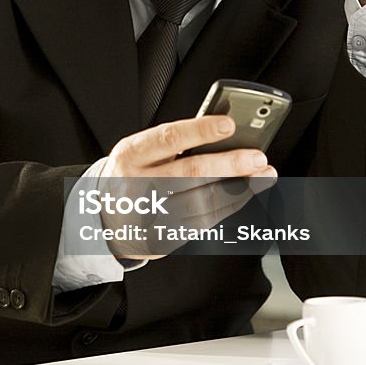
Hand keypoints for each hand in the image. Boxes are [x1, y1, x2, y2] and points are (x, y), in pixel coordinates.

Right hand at [96, 115, 276, 259]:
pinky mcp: (160, 239)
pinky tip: (243, 196)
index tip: (229, 125)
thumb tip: (225, 135)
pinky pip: (202, 223)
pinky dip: (228, 208)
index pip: (168, 138)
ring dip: (239, 189)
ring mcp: (147, 216)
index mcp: (130, 154)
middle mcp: (136, 185)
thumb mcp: (140, 152)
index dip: (200, 131)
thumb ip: (174, 143)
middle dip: (230, 165)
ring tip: (262, 177)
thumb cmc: (131, 175)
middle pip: (190, 173)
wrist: (104, 218)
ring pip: (202, 202)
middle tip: (258, 158)